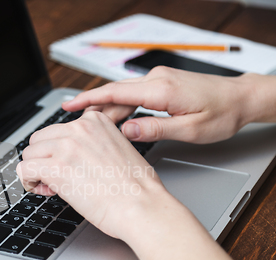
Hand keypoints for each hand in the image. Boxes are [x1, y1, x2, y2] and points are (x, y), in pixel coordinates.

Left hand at [16, 111, 175, 238]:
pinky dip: (29, 183)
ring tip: (52, 186)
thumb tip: (71, 154)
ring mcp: (65, 147)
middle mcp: (78, 128)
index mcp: (94, 121)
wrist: (141, 206)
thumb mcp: (117, 148)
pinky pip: (24, 171)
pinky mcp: (55, 168)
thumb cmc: (136, 187)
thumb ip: (92, 144)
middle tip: (56, 178)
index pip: (57, 130)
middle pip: (38, 140)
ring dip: (36, 171)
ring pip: (29, 154)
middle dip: (43, 159)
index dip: (57, 151)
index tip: (67, 165)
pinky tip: (45, 191)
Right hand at [62, 67, 267, 143]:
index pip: (115, 93)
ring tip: (93, 126)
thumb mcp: (190, 130)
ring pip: (123, 93)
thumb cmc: (222, 114)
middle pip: (115, 92)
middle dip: (93, 107)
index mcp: (161, 90)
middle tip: (76, 125)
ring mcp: (160, 79)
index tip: (68, 104)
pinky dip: (121, 105)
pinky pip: (134, 93)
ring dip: (107, 108)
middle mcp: (157, 80)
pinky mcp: (163, 83)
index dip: (88, 99)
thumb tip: (126, 130)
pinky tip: (116, 118)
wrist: (241, 98)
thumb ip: (155, 129)